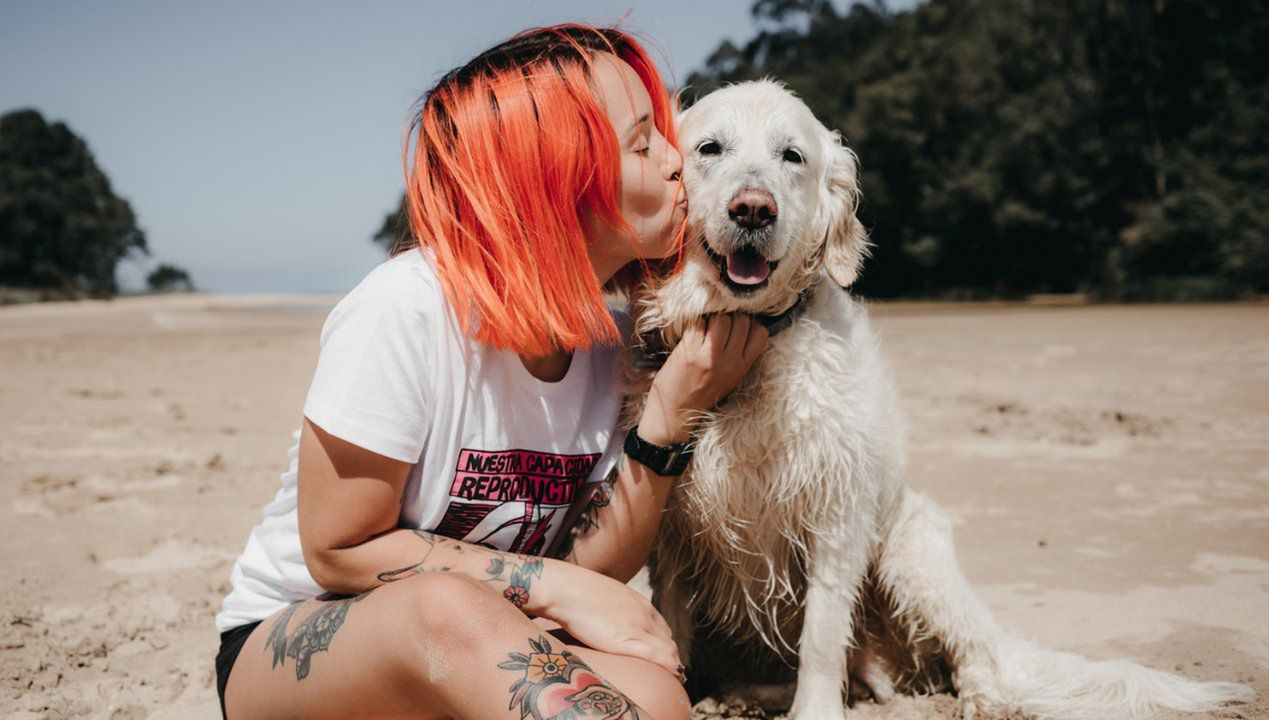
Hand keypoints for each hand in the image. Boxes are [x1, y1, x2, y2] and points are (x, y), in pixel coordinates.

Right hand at [541, 565, 683, 680]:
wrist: (565, 589)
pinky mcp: (626, 640)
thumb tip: (605, 618)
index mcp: (639, 602)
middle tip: (670, 672)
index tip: (662, 657)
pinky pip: (657, 656)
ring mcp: (637, 626)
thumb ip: (613, 609)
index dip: (665, 645)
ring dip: (673, 664)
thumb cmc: (576, 593)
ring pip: (667, 649)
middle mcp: (643, 613)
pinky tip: (675, 675)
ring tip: (675, 679)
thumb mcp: (604, 598)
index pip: (662, 627)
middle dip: (671, 657)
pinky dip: (669, 666)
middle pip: (667, 640)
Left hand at [640, 313, 767, 443]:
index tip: (737, 326)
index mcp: (742, 368)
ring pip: (721, 318)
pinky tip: (691, 334)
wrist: (675, 415)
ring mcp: (709, 356)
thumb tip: (742, 326)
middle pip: (741, 320)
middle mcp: (729, 361)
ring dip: (712, 318)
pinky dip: (695, 324)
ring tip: (705, 329)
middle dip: (730, 317)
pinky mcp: (689, 352)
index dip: (749, 323)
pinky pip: (698, 323)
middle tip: (718, 326)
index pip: (760, 333)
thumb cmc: (701, 395)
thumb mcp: (730, 379)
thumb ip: (738, 356)